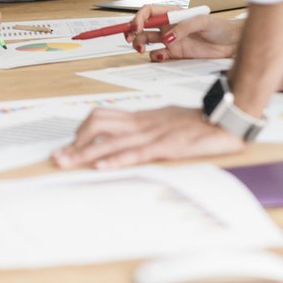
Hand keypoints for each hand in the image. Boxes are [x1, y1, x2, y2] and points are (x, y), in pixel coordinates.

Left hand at [52, 106, 244, 168]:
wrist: (225, 117)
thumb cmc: (197, 121)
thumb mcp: (165, 121)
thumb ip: (147, 128)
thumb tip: (129, 135)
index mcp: (141, 117)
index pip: (102, 118)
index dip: (82, 131)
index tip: (69, 144)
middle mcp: (141, 123)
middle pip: (98, 126)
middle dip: (75, 143)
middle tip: (57, 157)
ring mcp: (152, 133)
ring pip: (111, 140)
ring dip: (86, 153)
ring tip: (68, 162)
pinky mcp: (166, 145)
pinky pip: (136, 152)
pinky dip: (117, 159)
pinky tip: (102, 166)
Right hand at [126, 7, 242, 61]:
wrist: (231, 44)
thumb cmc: (220, 27)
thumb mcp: (202, 22)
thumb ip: (183, 27)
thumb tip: (166, 37)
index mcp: (173, 14)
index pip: (149, 12)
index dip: (139, 18)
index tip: (136, 27)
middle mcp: (168, 26)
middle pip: (143, 26)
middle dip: (132, 31)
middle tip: (129, 38)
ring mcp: (171, 40)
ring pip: (147, 41)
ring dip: (139, 44)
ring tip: (141, 49)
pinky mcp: (175, 54)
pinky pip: (158, 55)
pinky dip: (155, 56)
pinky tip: (162, 55)